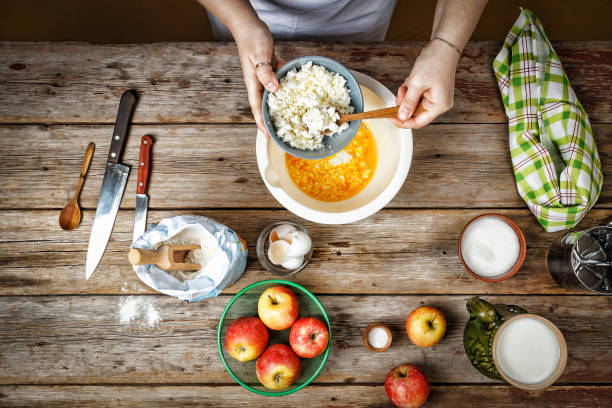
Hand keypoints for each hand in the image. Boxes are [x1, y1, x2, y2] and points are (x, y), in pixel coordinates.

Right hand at [234, 21, 283, 135]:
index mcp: (253, 83)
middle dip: (273, 118)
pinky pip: (281, 80)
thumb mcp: (259, 57)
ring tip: (294, 114)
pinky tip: (298, 85)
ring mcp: (265, 76)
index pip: (257, 108)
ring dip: (283, 103)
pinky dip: (289, 84)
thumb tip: (275, 90)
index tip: (267, 136)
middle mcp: (258, 83)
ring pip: (275, 94)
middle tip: (282, 131)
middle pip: (266, 105)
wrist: (251, 26)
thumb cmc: (252, 40)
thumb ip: (266, 73)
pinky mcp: (271, 68)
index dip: (262, 123)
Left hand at [390, 39, 459, 128]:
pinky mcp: (432, 92)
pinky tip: (412, 79)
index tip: (389, 118)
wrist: (443, 45)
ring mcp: (436, 98)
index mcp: (439, 106)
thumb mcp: (417, 83)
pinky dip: (411, 89)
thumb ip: (408, 102)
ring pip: (413, 104)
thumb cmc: (435, 62)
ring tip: (409, 81)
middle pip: (414, 113)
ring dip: (407, 94)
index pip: (418, 122)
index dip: (402, 122)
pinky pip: (416, 96)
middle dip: (404, 103)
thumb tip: (402, 117)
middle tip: (402, 91)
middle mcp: (439, 104)